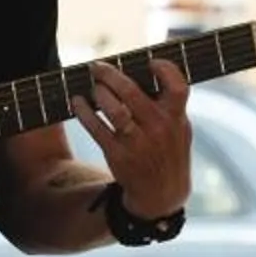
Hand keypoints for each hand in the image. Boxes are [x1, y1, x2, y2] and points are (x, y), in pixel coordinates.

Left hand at [72, 57, 192, 218]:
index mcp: (176, 118)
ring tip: (93, 87)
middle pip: (132, 92)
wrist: (162, 194)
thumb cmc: (168, 152)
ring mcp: (137, 143)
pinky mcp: (118, 155)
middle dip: (110, 75)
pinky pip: (96, 128)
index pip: (177, 87)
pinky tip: (77, 102)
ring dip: (98, 93)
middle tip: (97, 67)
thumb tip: (144, 73)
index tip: (150, 62)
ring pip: (113, 110)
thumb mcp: (179, 129)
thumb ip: (169, 105)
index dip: (165, 70)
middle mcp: (158, 128)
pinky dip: (84, 112)